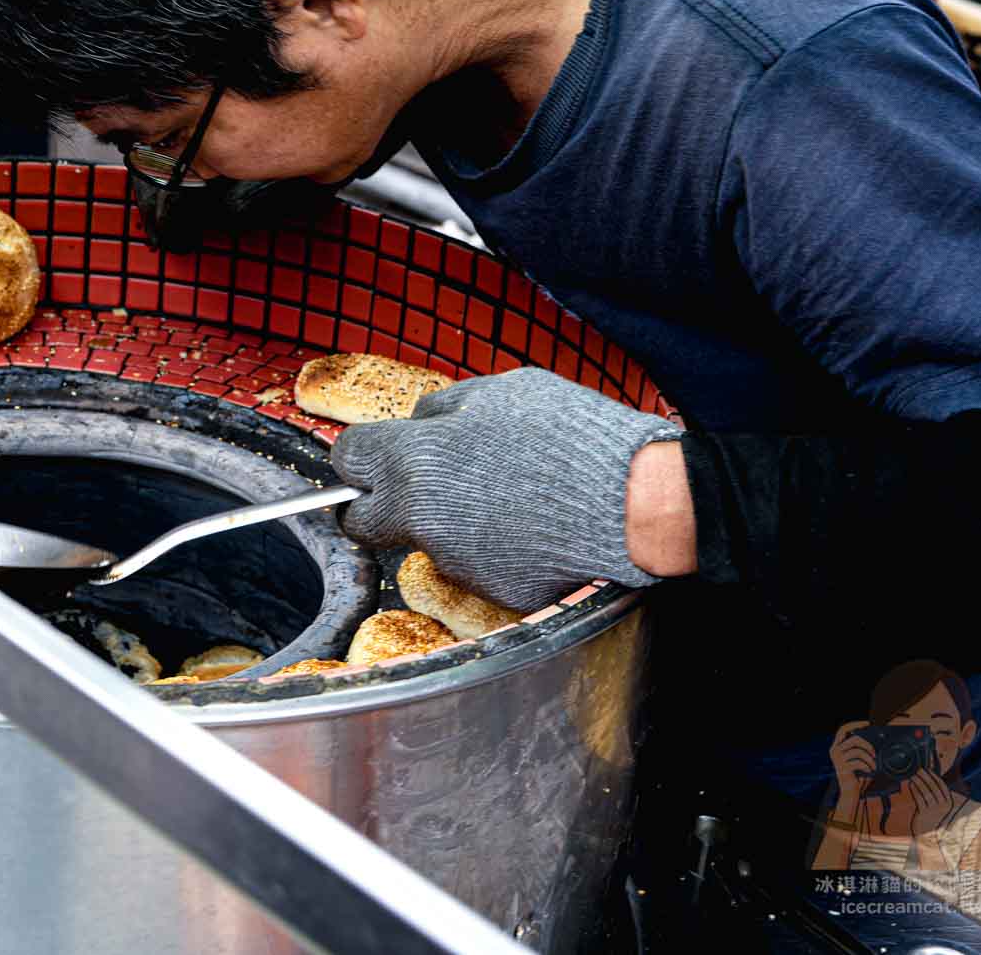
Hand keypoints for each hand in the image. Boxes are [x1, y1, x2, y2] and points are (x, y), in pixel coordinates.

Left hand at [329, 368, 684, 611]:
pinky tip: (529, 527)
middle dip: (379, 506)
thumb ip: (444, 410)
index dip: (360, 458)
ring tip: (507, 499)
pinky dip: (492, 548)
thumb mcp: (501, 392)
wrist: (632, 501)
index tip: (373, 459)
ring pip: (426, 540)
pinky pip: (474, 565)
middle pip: (364, 520)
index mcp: (416, 458)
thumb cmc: (569, 437)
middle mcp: (422, 515)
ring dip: (447, 522)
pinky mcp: (489, 589)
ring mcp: (454, 559)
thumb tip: (418, 423)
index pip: (348, 459)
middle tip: (416, 490)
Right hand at [828, 721, 874, 805]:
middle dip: (868, 745)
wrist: (850, 792)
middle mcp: (834, 751)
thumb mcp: (858, 760)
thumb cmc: (857, 775)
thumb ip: (860, 750)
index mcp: (836, 747)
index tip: (867, 723)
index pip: (843, 730)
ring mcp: (838, 759)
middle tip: (874, 753)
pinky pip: (859, 762)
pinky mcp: (843, 767)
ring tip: (873, 765)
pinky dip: (868, 766)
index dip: (854, 725)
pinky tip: (869, 771)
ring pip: (858, 750)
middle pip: (854, 739)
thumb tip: (874, 740)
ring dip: (870, 758)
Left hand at [906, 767, 952, 836]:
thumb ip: (937, 795)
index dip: (934, 777)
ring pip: (925, 791)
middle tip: (919, 769)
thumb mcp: (939, 807)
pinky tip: (911, 784)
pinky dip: (914, 790)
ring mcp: (933, 809)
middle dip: (925, 777)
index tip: (928, 770)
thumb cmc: (934, 819)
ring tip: (913, 775)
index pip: (942, 786)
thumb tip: (930, 779)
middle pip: (933, 787)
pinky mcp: (924, 813)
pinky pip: (918, 798)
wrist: (931, 837)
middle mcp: (943, 806)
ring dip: (918, 782)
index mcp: (948, 803)